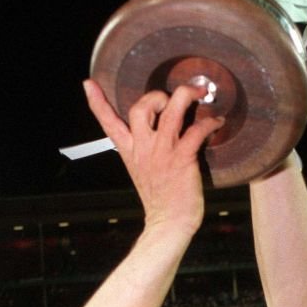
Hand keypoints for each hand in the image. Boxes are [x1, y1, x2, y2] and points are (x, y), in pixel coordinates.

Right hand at [83, 80, 223, 235]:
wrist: (169, 223)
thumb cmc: (160, 199)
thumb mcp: (141, 171)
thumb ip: (143, 150)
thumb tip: (155, 133)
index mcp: (130, 151)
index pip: (108, 123)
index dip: (97, 102)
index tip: (88, 84)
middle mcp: (143, 148)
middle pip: (139, 109)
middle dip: (154, 95)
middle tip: (169, 99)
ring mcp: (163, 152)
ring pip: (171, 112)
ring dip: (185, 97)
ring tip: (196, 94)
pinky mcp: (183, 159)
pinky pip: (196, 130)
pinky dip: (209, 123)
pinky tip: (217, 123)